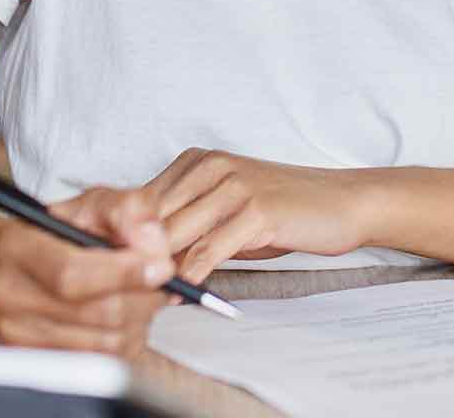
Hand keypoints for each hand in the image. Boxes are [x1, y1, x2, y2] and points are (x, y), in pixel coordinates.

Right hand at [0, 187, 175, 356]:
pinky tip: (126, 314)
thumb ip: (127, 209)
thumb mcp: (89, 202)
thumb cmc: (49, 230)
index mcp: (18, 246)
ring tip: (142, 293)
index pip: (71, 272)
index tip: (160, 267)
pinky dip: (125, 338)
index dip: (123, 273)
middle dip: (144, 295)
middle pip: (95, 312)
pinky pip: (99, 360)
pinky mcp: (35, 358)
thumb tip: (153, 243)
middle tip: (161, 277)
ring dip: (139, 319)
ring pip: (103, 342)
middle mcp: (10, 294)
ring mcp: (18, 332)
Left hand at [141, 147, 365, 286]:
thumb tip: (141, 254)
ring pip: (174, 234)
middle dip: (135, 253)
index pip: (142, 198)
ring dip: (158, 268)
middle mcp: (212, 165)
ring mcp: (235, 185)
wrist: (340, 201)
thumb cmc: (282, 208)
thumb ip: (188, 222)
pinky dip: (190, 276)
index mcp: (199, 160)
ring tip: (147, 293)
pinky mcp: (256, 210)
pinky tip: (184, 291)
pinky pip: (208, 250)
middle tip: (123, 286)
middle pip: (152, 216)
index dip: (123, 234)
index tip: (113, 265)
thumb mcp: (227, 207)